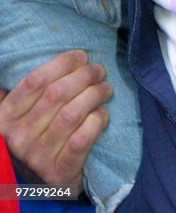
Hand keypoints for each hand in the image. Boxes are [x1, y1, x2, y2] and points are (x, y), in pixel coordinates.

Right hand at [0, 50, 111, 190]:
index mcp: (7, 116)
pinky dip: (96, 122)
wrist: (42, 181)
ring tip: (105, 88)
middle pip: (57, 94)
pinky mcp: (58, 172)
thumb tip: (47, 55)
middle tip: (99, 70)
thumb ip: (29, 88)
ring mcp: (37, 156)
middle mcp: (19, 137)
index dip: (62, 63)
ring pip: (71, 114)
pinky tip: (102, 113)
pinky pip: (81, 140)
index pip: (35, 81)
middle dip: (84, 76)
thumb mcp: (23, 112)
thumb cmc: (37, 133)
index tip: (81, 55)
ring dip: (94, 95)